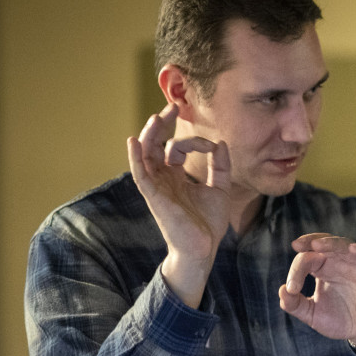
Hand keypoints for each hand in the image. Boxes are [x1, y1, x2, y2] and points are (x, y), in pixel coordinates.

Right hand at [127, 103, 230, 305]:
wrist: (203, 249)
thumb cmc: (208, 223)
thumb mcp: (220, 189)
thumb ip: (221, 167)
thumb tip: (221, 143)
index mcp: (176, 177)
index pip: (178, 149)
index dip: (195, 141)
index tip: (214, 145)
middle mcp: (163, 179)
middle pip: (155, 146)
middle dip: (163, 126)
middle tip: (173, 107)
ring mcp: (157, 187)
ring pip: (146, 155)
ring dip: (150, 134)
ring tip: (157, 117)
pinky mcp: (154, 196)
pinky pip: (140, 174)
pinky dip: (136, 157)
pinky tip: (134, 141)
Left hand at [278, 233, 355, 341]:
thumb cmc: (341, 321)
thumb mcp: (312, 315)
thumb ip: (294, 305)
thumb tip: (281, 290)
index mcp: (322, 269)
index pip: (306, 259)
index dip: (295, 271)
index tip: (292, 289)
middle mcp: (339, 263)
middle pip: (323, 244)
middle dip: (309, 242)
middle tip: (297, 245)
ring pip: (344, 244)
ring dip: (331, 243)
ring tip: (316, 245)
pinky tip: (353, 248)